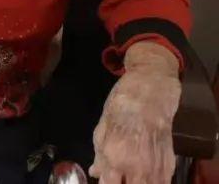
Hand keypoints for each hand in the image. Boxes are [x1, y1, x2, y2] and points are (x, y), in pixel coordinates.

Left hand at [90, 42, 180, 183]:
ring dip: (138, 182)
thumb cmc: (121, 105)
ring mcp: (156, 168)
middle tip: (119, 177)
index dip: (106, 183)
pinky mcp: (170, 164)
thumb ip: (100, 155)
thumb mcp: (102, 128)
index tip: (105, 179)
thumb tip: (96, 173)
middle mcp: (137, 167)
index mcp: (115, 157)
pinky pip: (162, 182)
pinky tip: (144, 173)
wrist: (151, 92)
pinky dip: (153, 181)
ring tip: (130, 175)